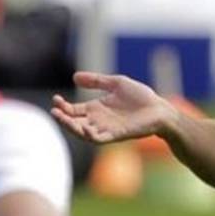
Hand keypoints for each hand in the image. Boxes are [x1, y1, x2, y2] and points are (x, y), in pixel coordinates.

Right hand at [51, 72, 178, 143]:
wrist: (159, 109)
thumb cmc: (140, 96)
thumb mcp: (116, 83)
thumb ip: (96, 81)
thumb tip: (74, 77)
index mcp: (96, 109)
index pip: (73, 110)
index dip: (63, 106)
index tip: (55, 98)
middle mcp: (98, 121)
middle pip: (74, 122)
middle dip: (62, 117)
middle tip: (55, 110)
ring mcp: (106, 129)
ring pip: (82, 133)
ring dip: (71, 127)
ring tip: (62, 118)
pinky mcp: (116, 135)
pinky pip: (98, 139)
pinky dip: (89, 135)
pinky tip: (83, 127)